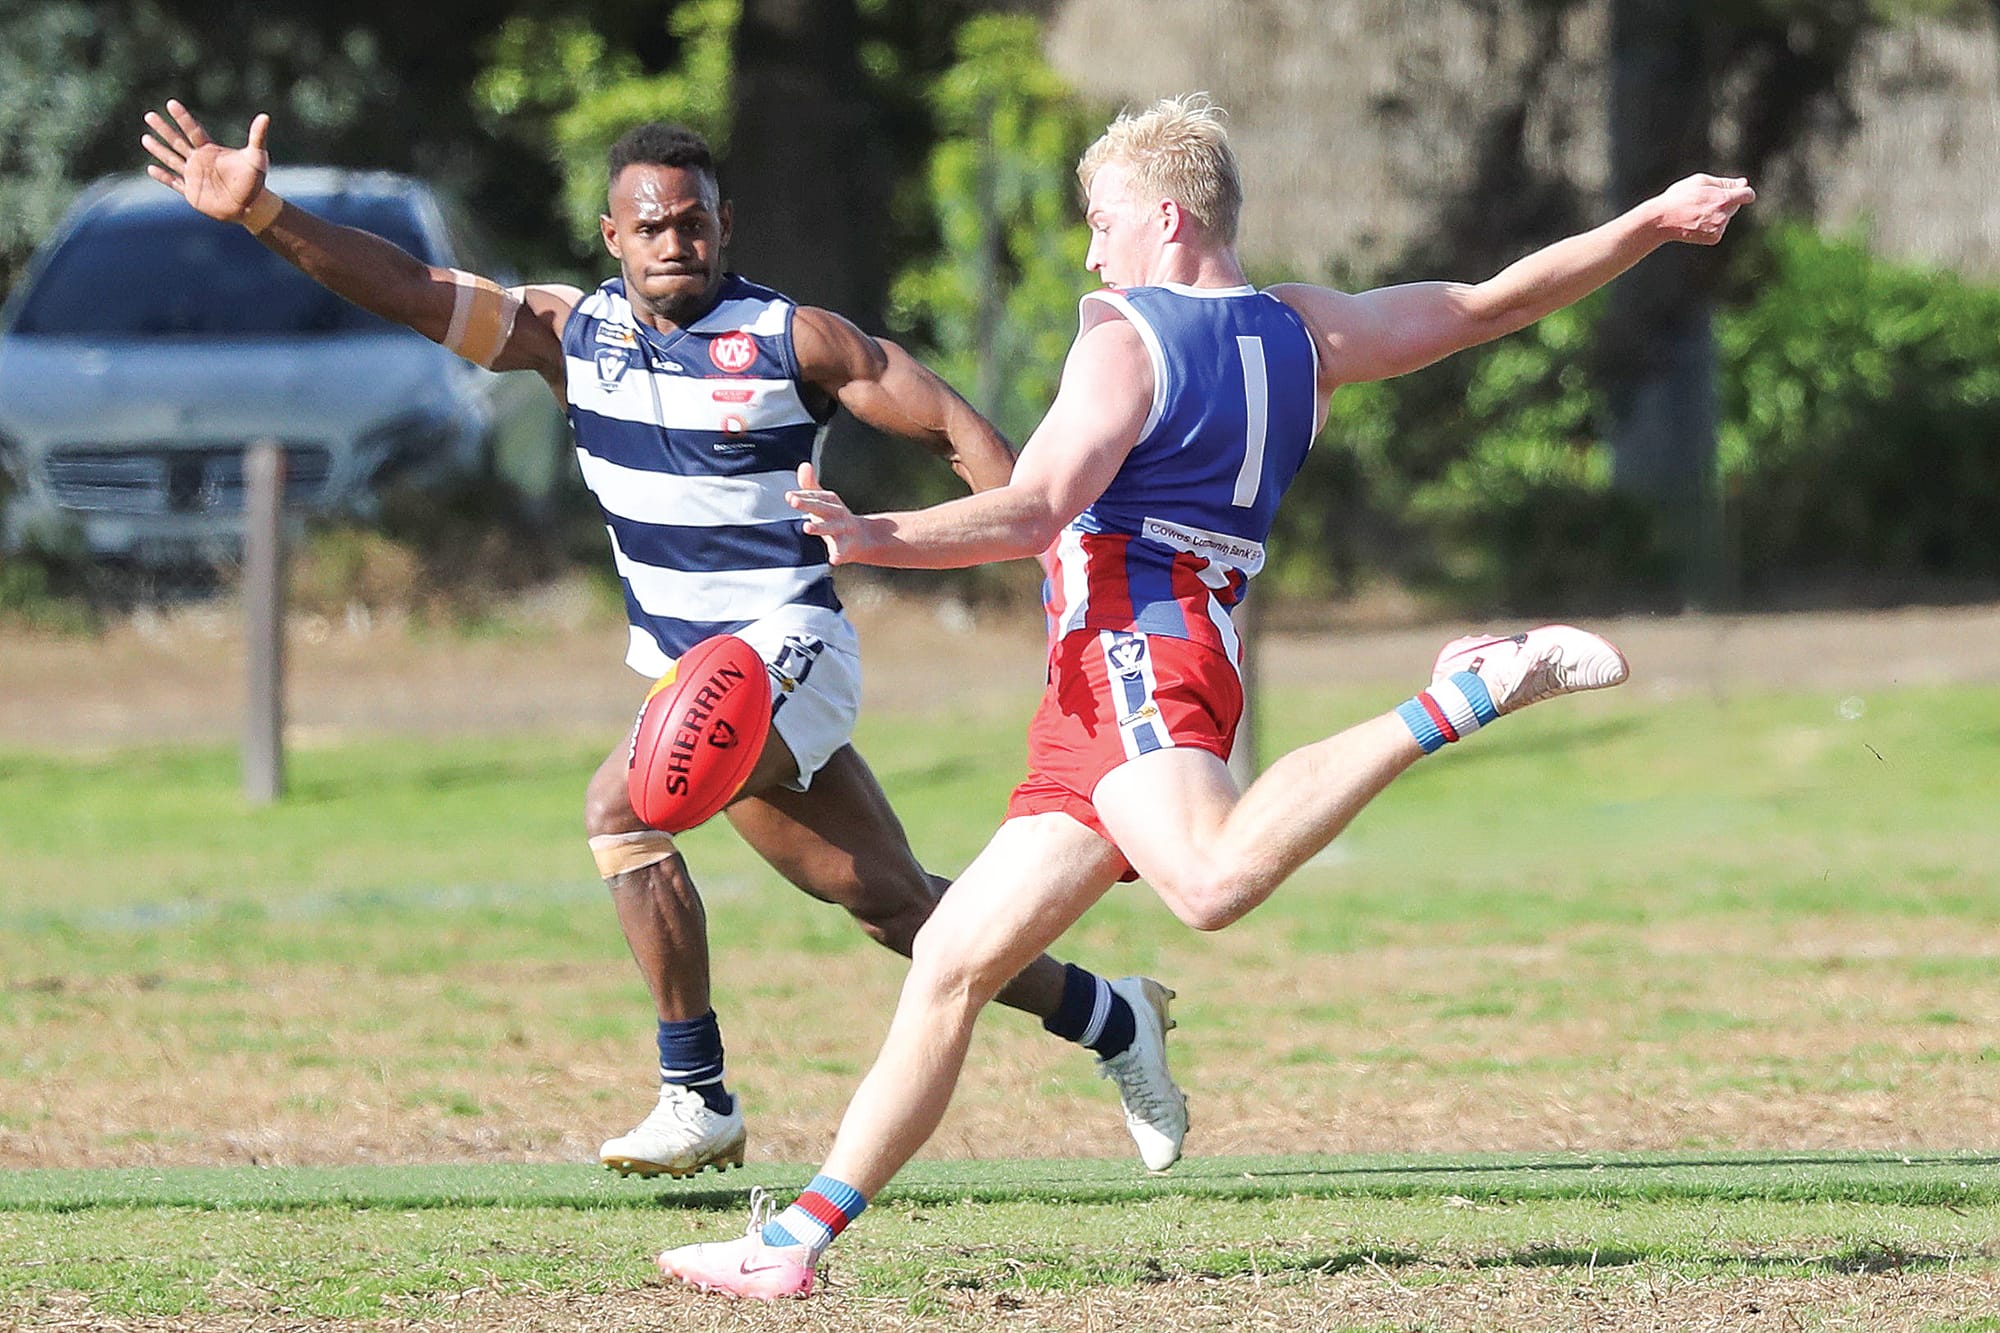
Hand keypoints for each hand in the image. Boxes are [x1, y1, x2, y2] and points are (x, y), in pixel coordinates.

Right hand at [142, 100, 270, 223]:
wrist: (252, 206)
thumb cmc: (255, 180)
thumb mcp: (257, 157)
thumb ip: (257, 137)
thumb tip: (265, 117)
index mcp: (211, 150)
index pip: (193, 130)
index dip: (182, 117)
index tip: (171, 103)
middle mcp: (200, 160)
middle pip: (177, 141)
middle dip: (163, 129)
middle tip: (149, 115)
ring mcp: (194, 175)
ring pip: (172, 159)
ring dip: (158, 149)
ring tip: (144, 138)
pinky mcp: (192, 192)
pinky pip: (174, 182)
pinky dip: (163, 176)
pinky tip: (151, 168)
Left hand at [787, 461, 872, 565]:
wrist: (864, 538)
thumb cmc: (835, 518)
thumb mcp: (824, 501)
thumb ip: (810, 485)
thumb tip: (804, 465)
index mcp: (830, 502)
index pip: (816, 497)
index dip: (803, 496)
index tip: (789, 496)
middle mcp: (837, 514)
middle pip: (821, 508)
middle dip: (808, 504)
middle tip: (792, 502)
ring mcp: (843, 530)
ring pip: (830, 528)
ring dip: (819, 527)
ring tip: (806, 528)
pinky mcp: (847, 548)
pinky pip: (842, 551)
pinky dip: (838, 554)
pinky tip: (833, 560)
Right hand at [1650, 173, 1754, 244]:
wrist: (1662, 220)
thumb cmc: (1679, 197)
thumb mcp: (1701, 181)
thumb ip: (1725, 182)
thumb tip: (1744, 182)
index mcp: (1724, 199)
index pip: (1747, 195)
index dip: (1742, 191)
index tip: (1736, 191)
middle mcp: (1724, 216)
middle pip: (1736, 205)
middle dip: (1725, 201)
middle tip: (1704, 201)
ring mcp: (1719, 228)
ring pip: (1727, 217)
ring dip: (1718, 213)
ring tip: (1697, 211)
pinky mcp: (1714, 238)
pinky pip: (1720, 228)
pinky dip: (1712, 224)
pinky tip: (1697, 222)